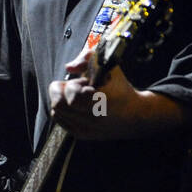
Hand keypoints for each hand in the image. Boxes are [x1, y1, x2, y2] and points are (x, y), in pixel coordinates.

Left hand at [49, 48, 189, 139]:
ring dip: (62, 99)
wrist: (134, 114)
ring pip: (56, 111)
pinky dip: (62, 110)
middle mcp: (93, 117)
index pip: (71, 92)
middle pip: (58, 104)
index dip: (74, 84)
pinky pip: (60, 120)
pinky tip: (75, 105)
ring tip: (76, 96)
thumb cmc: (119, 87)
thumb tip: (69, 67)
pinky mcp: (82, 135)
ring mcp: (86, 128)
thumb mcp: (109, 65)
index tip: (85, 82)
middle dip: (62, 91)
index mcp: (101, 99)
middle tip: (74, 87)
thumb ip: (88, 57)